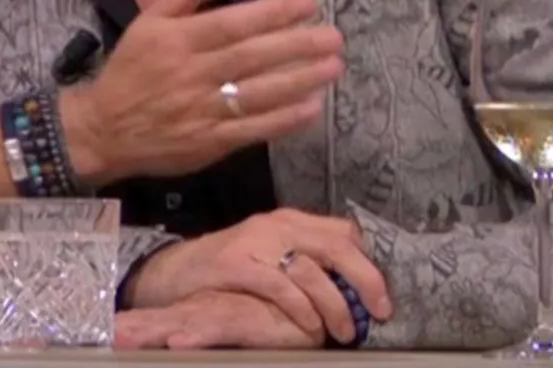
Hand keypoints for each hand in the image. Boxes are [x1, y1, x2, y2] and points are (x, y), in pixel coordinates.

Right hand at [62, 0, 342, 182]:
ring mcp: (203, 111)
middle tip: (334, 36)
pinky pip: (253, 129)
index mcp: (177, 42)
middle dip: (296, 46)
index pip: (232, 24)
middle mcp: (192, 74)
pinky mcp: (210, 143)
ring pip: (258, 93)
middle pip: (252, 57)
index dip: (271, 13)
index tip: (307, 3)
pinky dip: (284, 120)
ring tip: (333, 67)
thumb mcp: (146, 24)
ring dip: (299, 81)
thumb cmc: (129, 72)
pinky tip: (312, 107)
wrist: (103, 130)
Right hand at [129, 208, 391, 342]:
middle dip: (366, 280)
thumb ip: (303, 260)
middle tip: (380, 311)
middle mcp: (277, 224)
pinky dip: (302, 309)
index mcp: (290, 220)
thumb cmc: (227, 269)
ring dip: (336, 305)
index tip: (380, 295)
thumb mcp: (270, 256)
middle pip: (338, 245)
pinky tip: (310, 328)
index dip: (368, 262)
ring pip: (313, 270)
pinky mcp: (236, 264)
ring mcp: (256, 242)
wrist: (172, 271)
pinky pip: (281, 286)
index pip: (344, 231)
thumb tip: (348, 283)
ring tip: (344, 331)